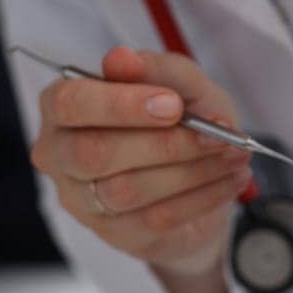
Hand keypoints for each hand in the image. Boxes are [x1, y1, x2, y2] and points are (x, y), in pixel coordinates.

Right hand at [29, 47, 252, 276]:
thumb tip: (120, 58)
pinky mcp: (114, 234)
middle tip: (215, 134)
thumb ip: (158, 69)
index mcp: (64, 106)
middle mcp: (60, 155)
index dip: (119, 104)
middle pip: (92, 153)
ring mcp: (82, 201)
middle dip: (162, 143)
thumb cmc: (180, 121)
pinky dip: (202, 196)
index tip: (172, 104)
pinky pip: (155, 219)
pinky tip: (230, 179)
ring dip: (191, 170)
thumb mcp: (184, 86)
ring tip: (233, 154)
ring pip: (125, 190)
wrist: (200, 176)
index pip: (69, 104)